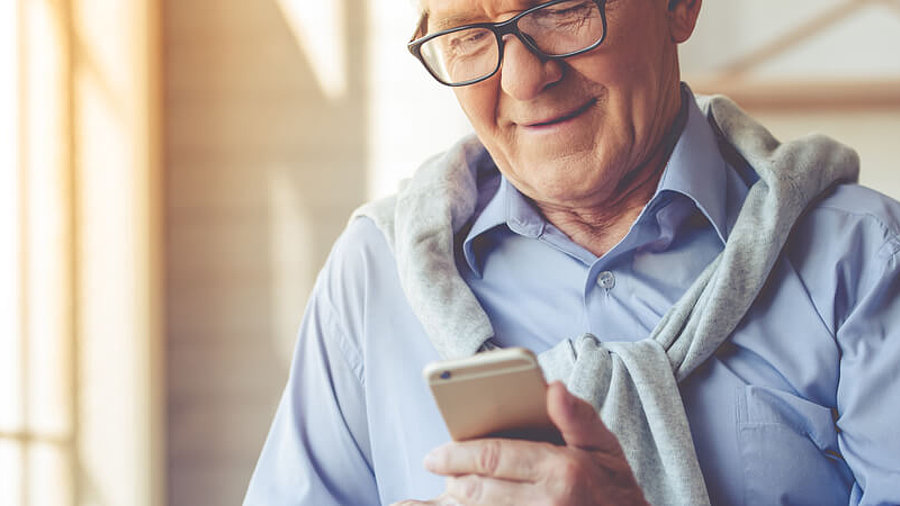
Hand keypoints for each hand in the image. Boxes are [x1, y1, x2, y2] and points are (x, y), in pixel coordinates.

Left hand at [392, 382, 646, 505]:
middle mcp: (550, 502)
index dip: (456, 455)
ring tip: (454, 490)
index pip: (493, 457)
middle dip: (454, 479)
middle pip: (480, 490)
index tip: (434, 456)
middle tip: (441, 471)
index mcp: (563, 470)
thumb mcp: (605, 445)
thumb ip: (578, 416)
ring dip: (462, 502)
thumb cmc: (615, 486)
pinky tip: (467, 504)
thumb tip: (553, 387)